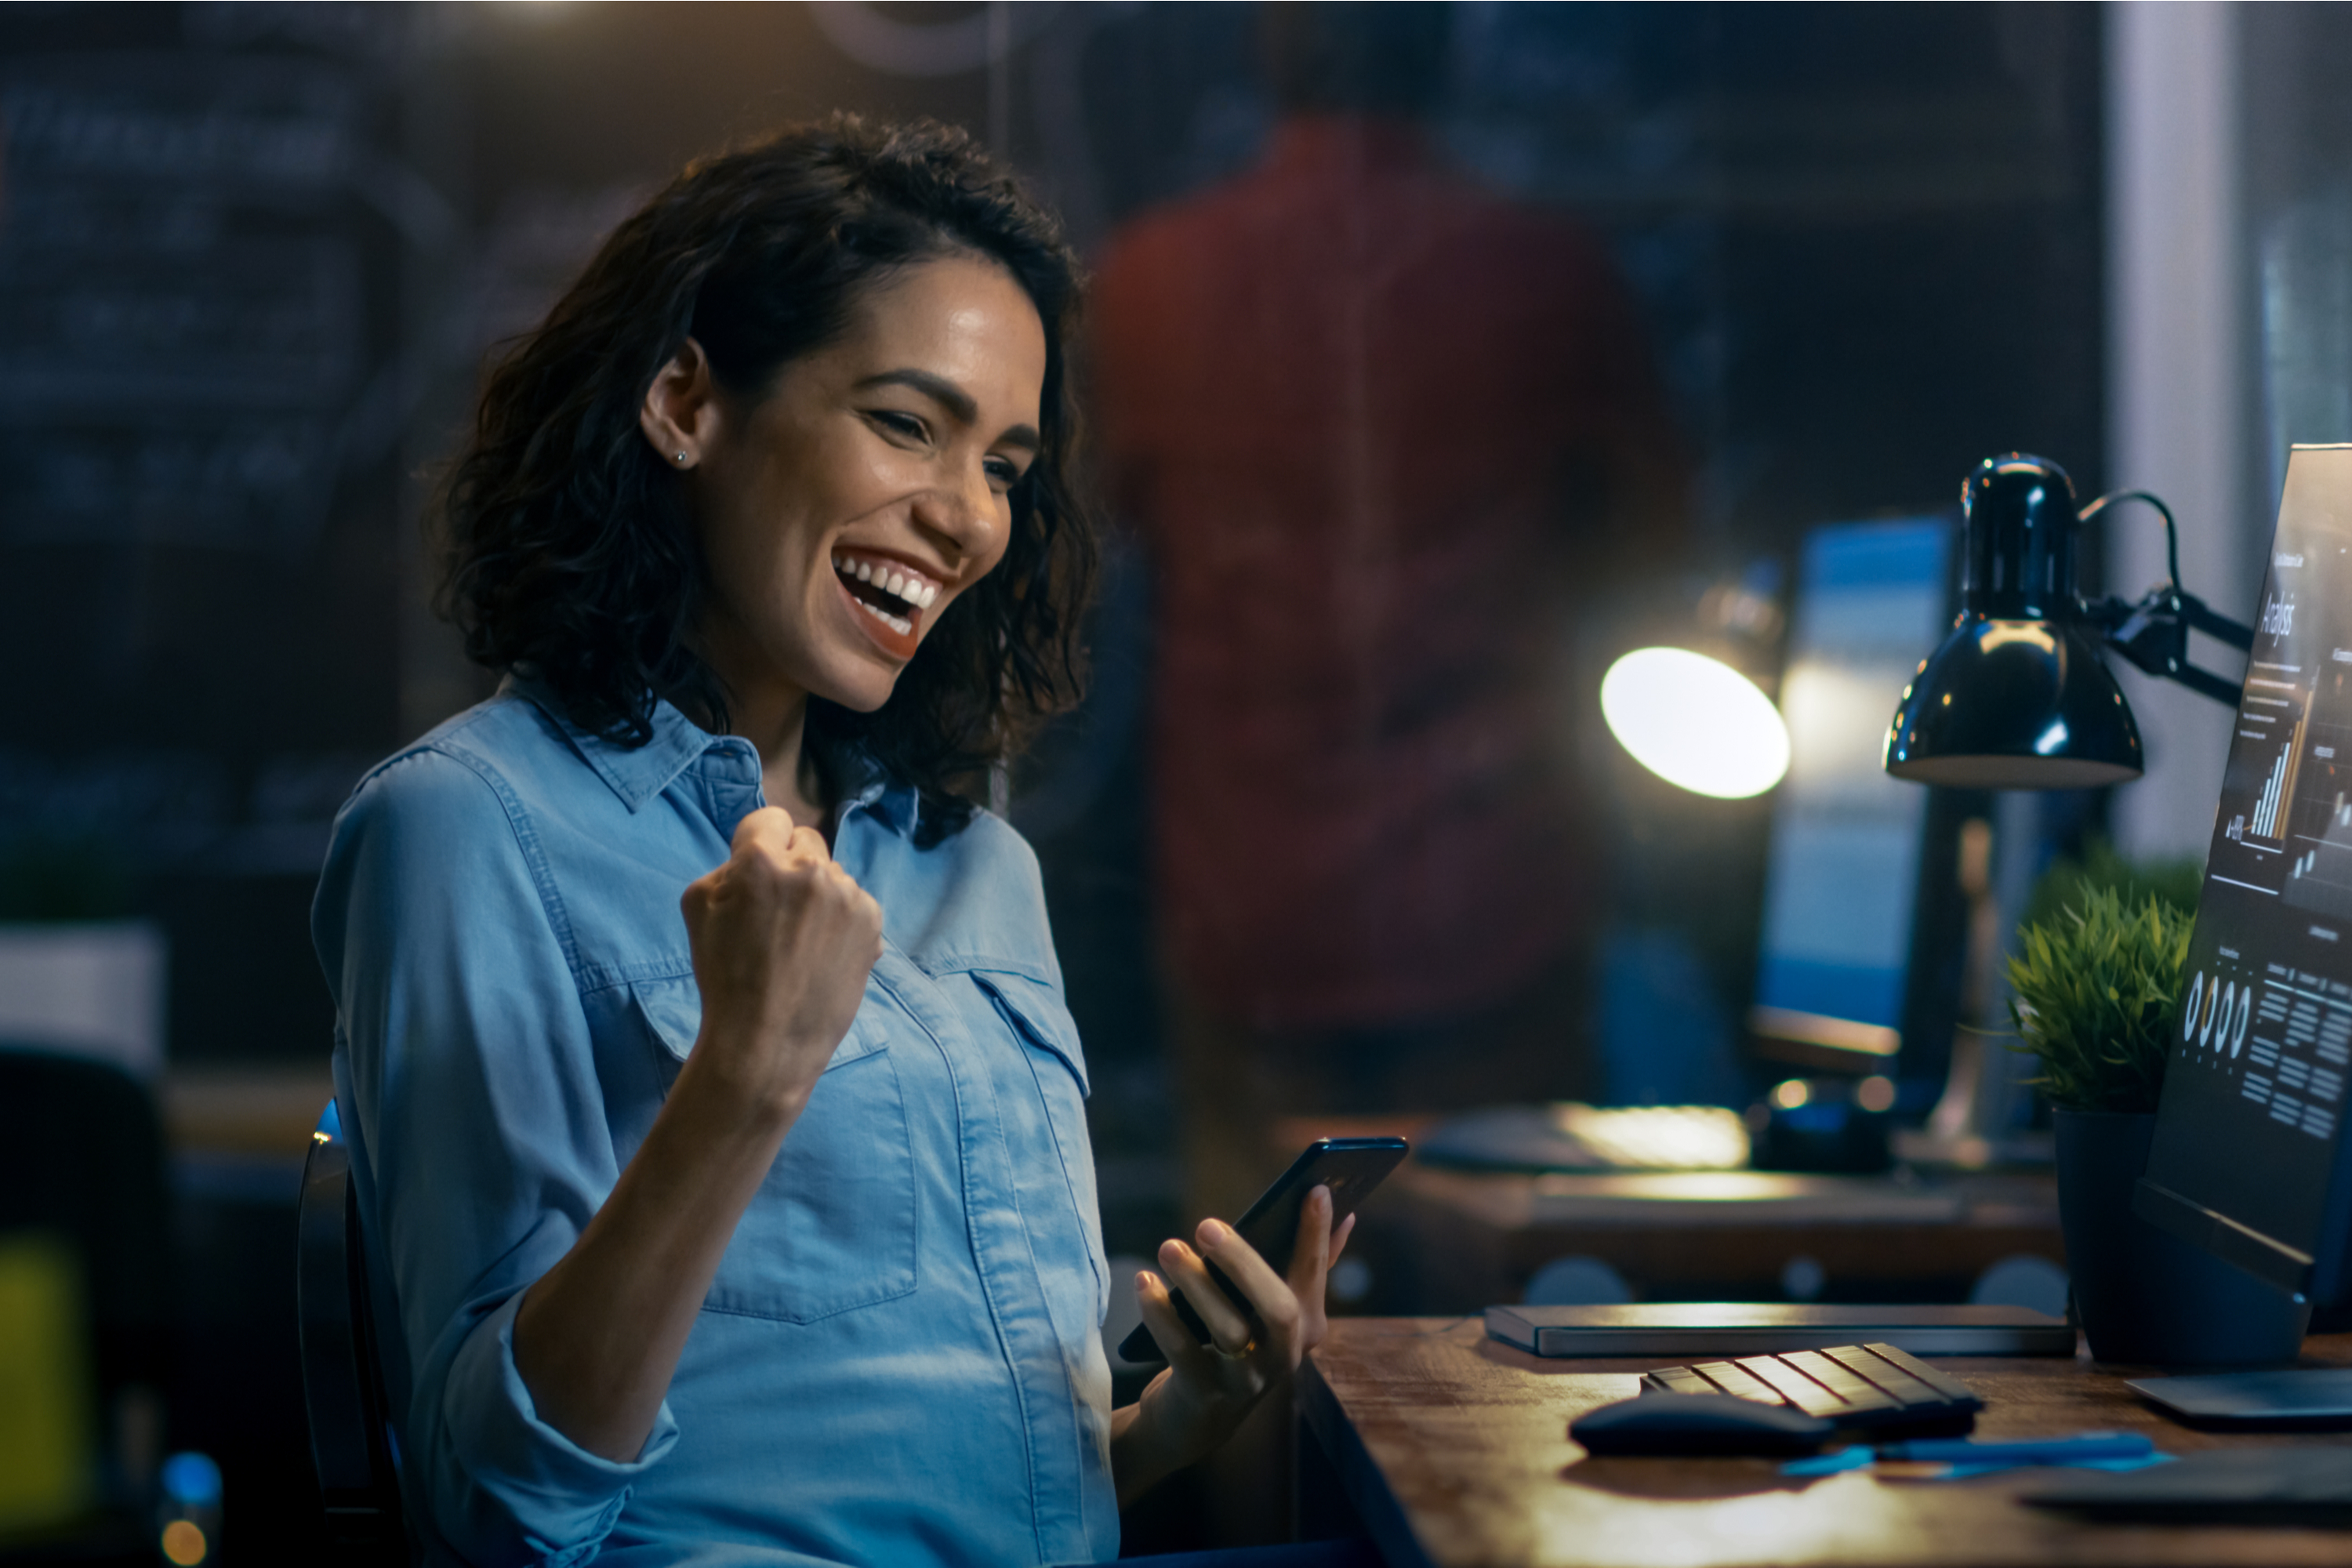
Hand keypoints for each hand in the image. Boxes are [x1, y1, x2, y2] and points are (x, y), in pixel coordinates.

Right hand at [678, 806, 882, 1121]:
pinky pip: (853, 904)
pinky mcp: (873, 922)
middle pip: (805, 841)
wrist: (767, 1041)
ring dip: (818, 895)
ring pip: (831, 876)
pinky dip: (841, 921)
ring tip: (800, 943)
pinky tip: (823, 954)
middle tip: (777, 910)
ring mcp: (847, 895)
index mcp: (761, 860)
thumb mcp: (698, 908)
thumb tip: (758, 855)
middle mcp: (811, 868)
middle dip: (791, 865)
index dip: (759, 845)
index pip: (770, 819)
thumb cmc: (723, 977)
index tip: (757, 873)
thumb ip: (728, 866)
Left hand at [1110, 1187, 1356, 1501]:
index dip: (1317, 1234)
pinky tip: (1145, 1282)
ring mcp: (1246, 1380)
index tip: (1314, 1188)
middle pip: (1279, 1309)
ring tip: (1168, 1248)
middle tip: (1206, 1224)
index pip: (1315, 1274)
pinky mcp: (1204, 1394)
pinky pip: (1182, 1351)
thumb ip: (1310, 1266)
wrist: (1197, 1418)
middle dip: (1245, 1263)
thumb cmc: (1241, 1346)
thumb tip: (1347, 1215)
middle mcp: (1285, 1356)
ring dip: (1196, 1284)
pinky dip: (1161, 1314)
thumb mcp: (1274, 1310)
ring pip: (1229, 1330)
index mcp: (1307, 1326)